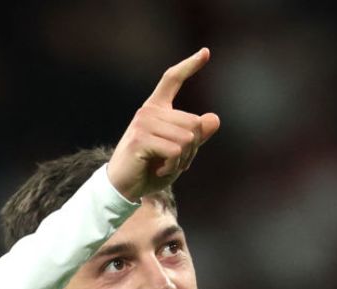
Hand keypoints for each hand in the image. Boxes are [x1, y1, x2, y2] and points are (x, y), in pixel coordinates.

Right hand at [107, 48, 221, 202]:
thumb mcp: (178, 153)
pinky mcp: (140, 139)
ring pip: (187, 139)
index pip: (172, 79)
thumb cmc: (150, 170)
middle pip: (194, 123)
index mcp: (156, 109)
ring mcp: (143, 123)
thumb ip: (196, 136)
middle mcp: (148, 111)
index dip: (189, 65)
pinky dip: (173, 167)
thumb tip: (214, 118)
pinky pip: (175, 151)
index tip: (205, 52)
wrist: (122, 187)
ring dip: (183, 160)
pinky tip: (158, 171)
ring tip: (165, 167)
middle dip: (193, 150)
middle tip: (175, 163)